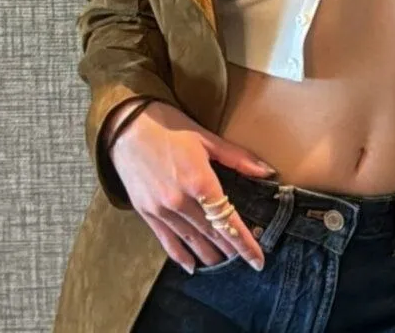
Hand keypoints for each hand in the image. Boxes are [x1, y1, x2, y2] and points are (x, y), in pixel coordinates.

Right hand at [109, 101, 275, 273]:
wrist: (127, 126)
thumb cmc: (170, 127)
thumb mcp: (207, 138)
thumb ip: (238, 158)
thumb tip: (267, 172)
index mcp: (200, 181)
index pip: (228, 220)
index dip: (245, 243)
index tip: (258, 260)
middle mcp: (180, 201)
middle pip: (212, 233)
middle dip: (231, 250)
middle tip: (245, 261)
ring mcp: (161, 210)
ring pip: (191, 241)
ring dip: (210, 255)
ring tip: (225, 265)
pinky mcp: (146, 213)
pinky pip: (167, 241)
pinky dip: (180, 256)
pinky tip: (191, 266)